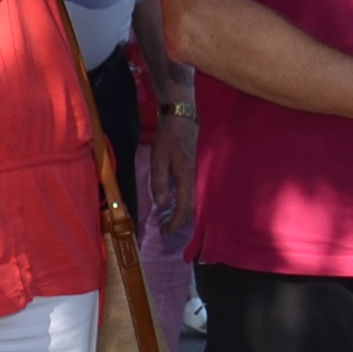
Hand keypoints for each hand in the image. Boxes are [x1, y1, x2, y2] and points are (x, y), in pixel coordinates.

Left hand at [151, 111, 197, 233]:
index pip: (184, 207)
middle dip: (177, 221)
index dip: (175, 222)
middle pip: (189, 207)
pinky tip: (172, 204)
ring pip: (189, 200)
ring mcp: (194, 175)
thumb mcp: (158, 159)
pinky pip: (188, 192)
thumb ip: (159, 182)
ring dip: (179, 213)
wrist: (181, 119)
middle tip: (164, 230)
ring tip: (167, 221)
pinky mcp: (192, 171)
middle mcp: (194, 179)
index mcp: (186, 178)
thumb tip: (161, 204)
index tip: (165, 232)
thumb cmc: (169, 138)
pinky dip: (181, 203)